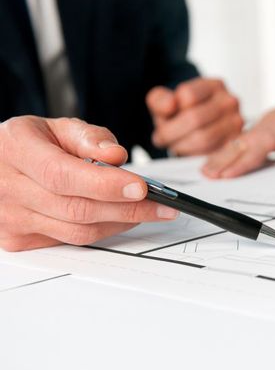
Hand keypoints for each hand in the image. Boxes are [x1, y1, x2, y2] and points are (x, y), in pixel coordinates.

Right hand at [0, 116, 179, 251]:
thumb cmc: (30, 144)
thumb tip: (116, 156)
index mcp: (16, 150)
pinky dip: (103, 229)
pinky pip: (72, 241)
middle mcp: (8, 188)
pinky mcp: (19, 241)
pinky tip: (120, 217)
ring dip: (121, 222)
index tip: (141, 188)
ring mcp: (11, 219)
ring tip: (149, 211)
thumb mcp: (58, 127)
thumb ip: (89, 138)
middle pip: (77, 209)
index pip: (63, 174)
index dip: (105, 185)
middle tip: (163, 207)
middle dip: (128, 209)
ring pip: (78, 231)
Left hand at [147, 78, 243, 155]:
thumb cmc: (182, 115)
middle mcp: (230, 102)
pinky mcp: (235, 144)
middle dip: (172, 132)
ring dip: (182, 145)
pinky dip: (194, 155)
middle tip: (163, 138)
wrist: (197, 129)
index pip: (188, 94)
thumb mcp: (165, 102)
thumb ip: (160, 99)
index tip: (163, 118)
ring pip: (203, 139)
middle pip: (195, 118)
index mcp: (215, 85)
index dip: (169, 110)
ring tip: (175, 144)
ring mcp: (236, 124)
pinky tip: (188, 151)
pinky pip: (211, 154)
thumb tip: (170, 104)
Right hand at [202, 103, 274, 178]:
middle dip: (220, 163)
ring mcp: (244, 138)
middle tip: (208, 175)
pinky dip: (214, 157)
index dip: (239, 165)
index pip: (252, 153)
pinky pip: (226, 149)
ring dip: (214, 160)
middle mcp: (252, 136)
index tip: (227, 175)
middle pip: (235, 151)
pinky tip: (204, 168)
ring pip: (227, 149)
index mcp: (267, 137)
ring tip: (203, 172)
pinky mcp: (239, 141)